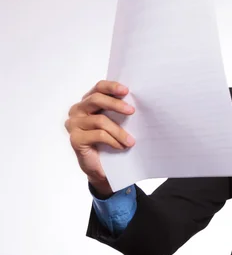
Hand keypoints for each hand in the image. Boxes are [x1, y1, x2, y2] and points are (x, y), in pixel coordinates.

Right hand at [64, 80, 135, 195]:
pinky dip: (113, 141)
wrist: (103, 167)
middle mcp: (77, 110)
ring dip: (119, 131)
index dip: (111, 87)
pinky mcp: (75, 139)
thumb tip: (135, 102)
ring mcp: (73, 124)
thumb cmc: (111, 141)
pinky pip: (98, 135)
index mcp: (87, 102)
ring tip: (131, 141)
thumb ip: (119, 111)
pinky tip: (121, 147)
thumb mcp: (116, 122)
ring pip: (100, 120)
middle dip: (116, 104)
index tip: (126, 90)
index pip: (98, 88)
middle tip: (132, 111)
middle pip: (96, 100)